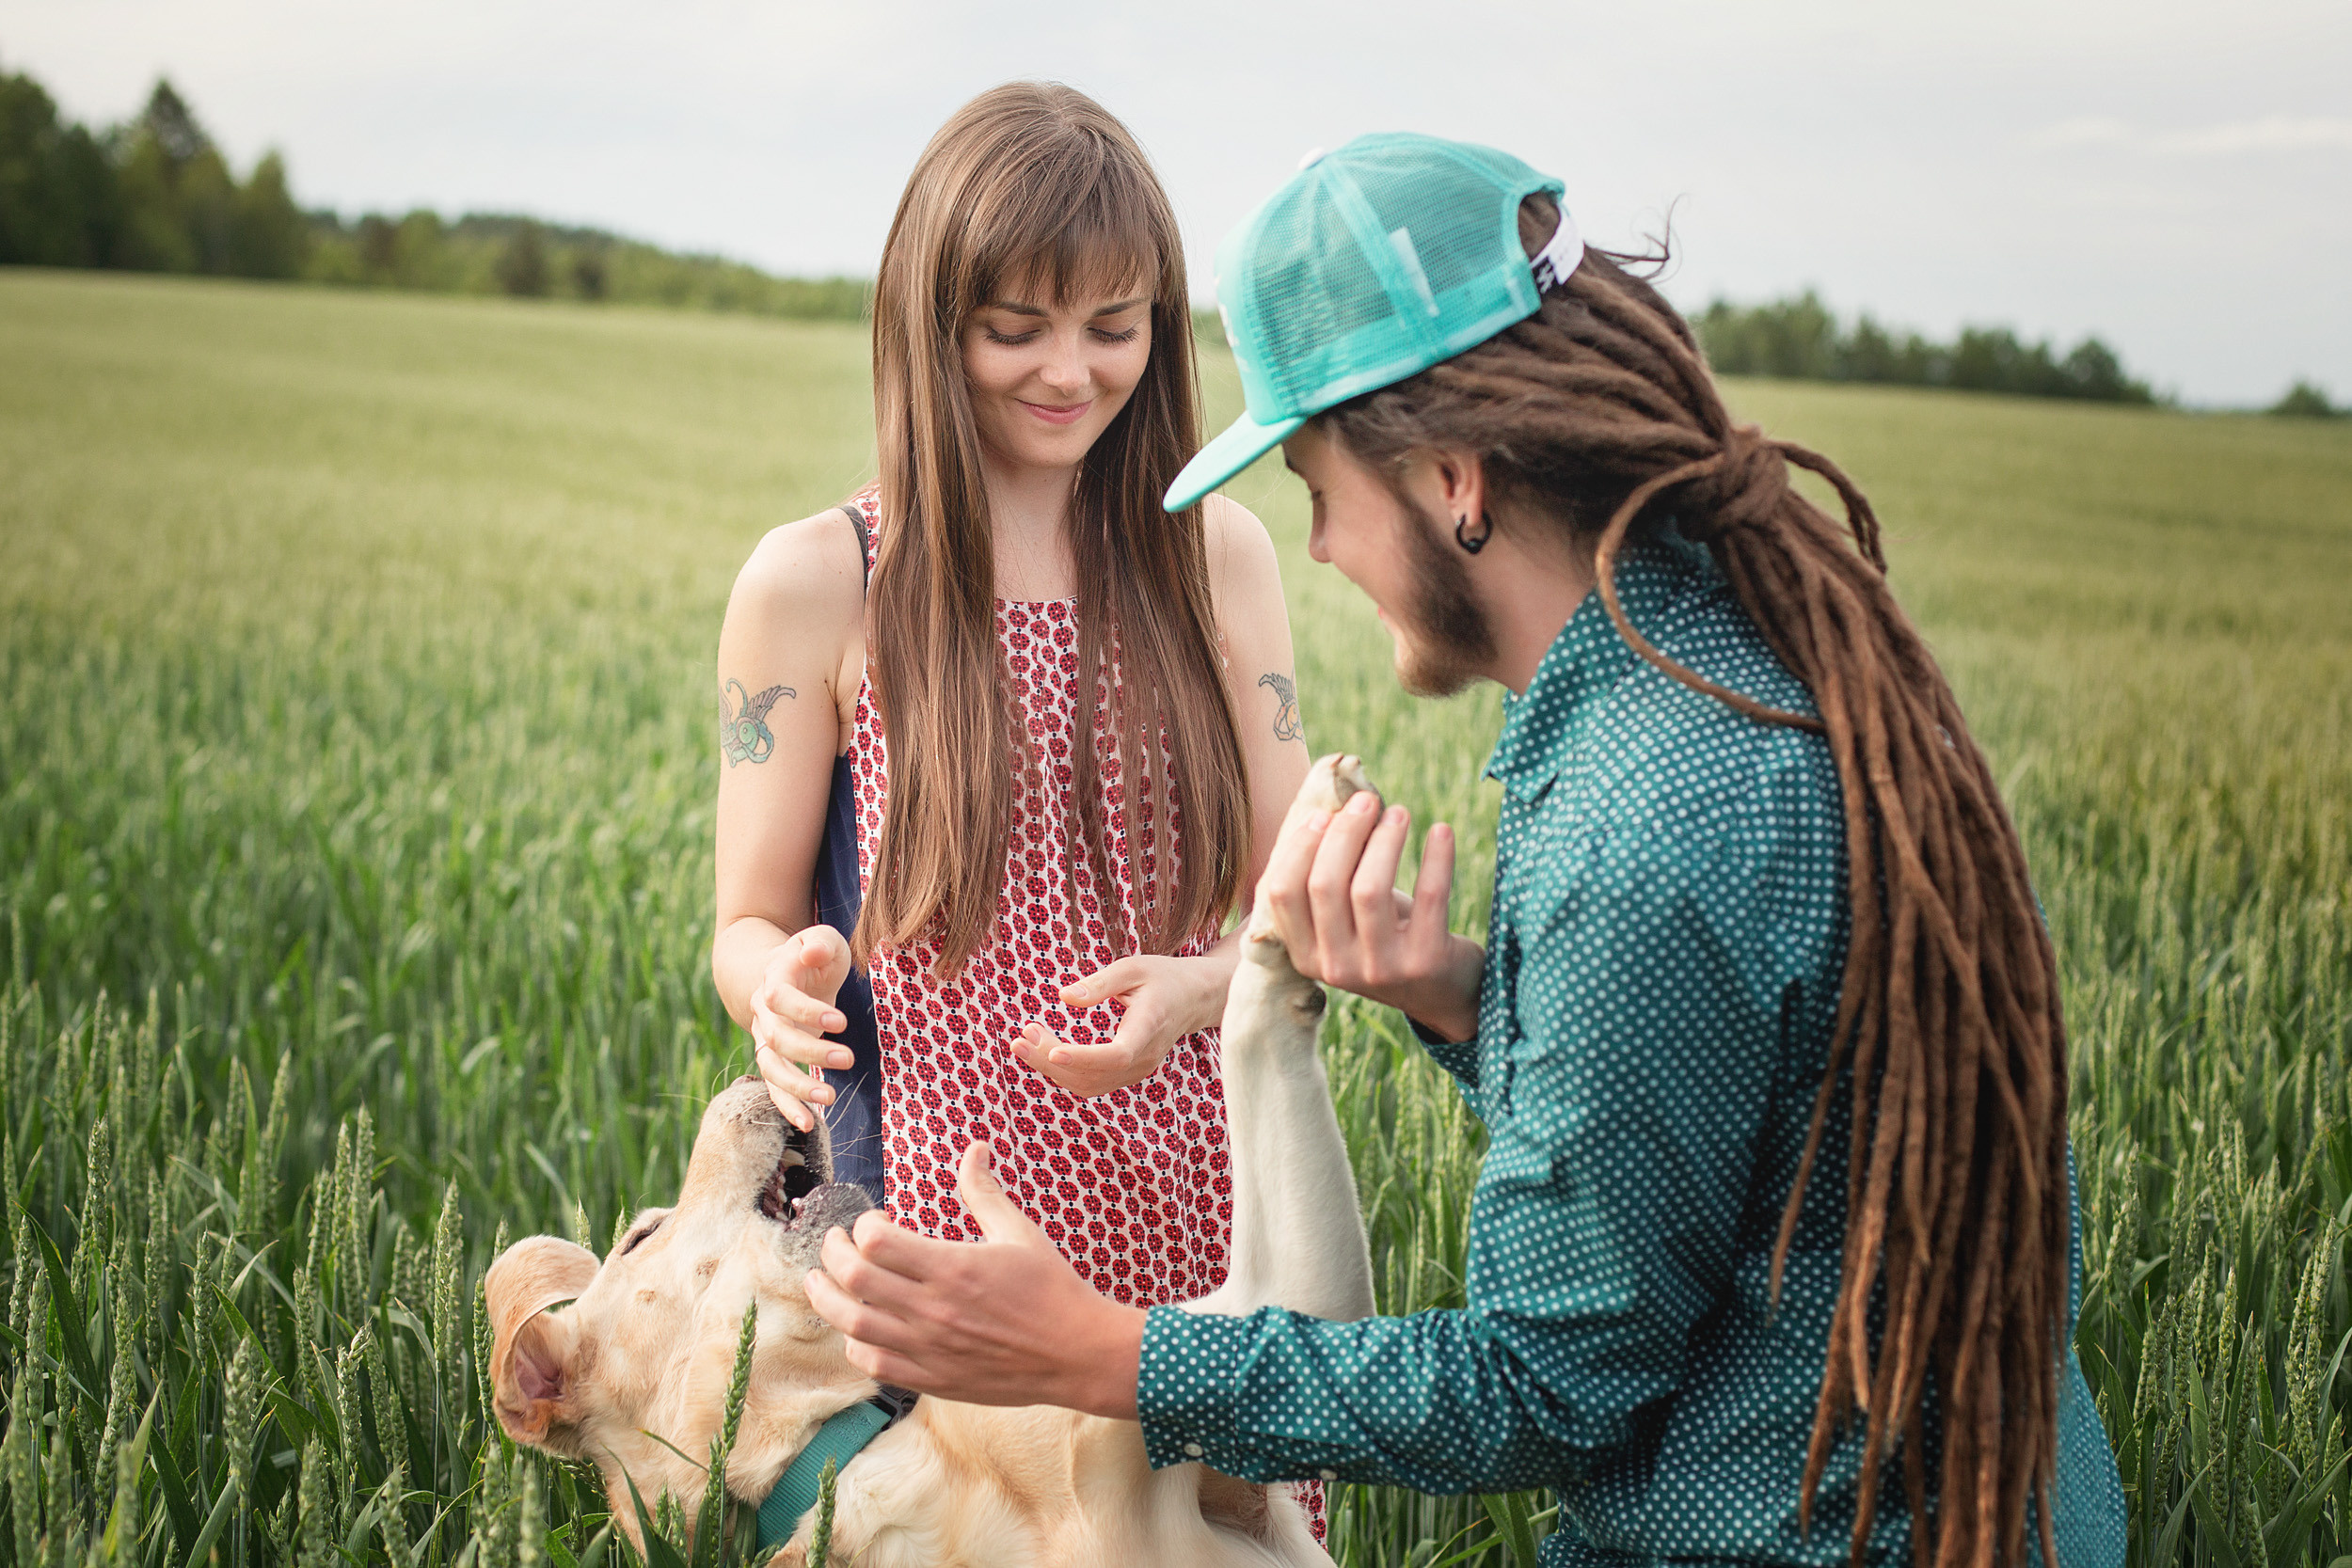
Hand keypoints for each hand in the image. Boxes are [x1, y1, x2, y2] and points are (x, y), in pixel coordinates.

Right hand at [749, 925, 854, 1130]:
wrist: (784, 969)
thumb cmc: (813, 954)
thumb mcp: (822, 939)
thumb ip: (820, 943)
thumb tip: (810, 953)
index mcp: (773, 978)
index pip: (779, 997)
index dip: (806, 1011)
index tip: (842, 1023)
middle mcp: (763, 1011)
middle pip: (776, 1037)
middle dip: (811, 1052)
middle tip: (848, 1059)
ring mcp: (766, 1037)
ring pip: (771, 1067)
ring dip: (797, 1086)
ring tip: (829, 1098)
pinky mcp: (776, 1057)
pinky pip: (775, 1086)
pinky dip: (788, 1106)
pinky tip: (809, 1124)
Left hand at [802, 1143, 1145, 1417]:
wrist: (1077, 1353)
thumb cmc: (1052, 1288)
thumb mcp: (1020, 1232)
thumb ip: (985, 1191)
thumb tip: (975, 1148)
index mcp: (953, 1267)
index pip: (877, 1241)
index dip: (864, 1225)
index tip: (872, 1221)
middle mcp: (934, 1309)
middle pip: (855, 1279)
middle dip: (831, 1255)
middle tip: (832, 1243)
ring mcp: (930, 1348)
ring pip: (853, 1325)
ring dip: (826, 1300)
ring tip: (818, 1283)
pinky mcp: (934, 1379)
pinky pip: (875, 1365)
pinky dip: (855, 1345)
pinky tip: (856, 1331)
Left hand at [1010, 951, 1234, 1097]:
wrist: (1193, 999)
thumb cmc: (1162, 977)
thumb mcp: (1133, 968)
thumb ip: (1100, 983)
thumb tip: (1065, 996)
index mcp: (1149, 1027)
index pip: (1117, 1053)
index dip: (1084, 1057)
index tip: (1053, 1050)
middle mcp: (1145, 1056)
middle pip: (1094, 1073)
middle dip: (1051, 1060)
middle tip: (1022, 1036)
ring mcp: (1137, 1070)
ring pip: (1088, 1083)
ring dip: (1052, 1068)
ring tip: (1024, 1041)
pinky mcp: (1127, 1073)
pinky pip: (1091, 1082)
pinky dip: (1064, 1072)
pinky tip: (1043, 1051)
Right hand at [1257, 789, 1484, 1042]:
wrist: (1442, 992)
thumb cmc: (1387, 936)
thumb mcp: (1346, 919)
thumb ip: (1326, 878)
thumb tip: (1324, 809)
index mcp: (1306, 955)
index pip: (1282, 893)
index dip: (1300, 847)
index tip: (1324, 815)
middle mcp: (1336, 968)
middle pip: (1324, 885)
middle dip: (1344, 832)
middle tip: (1367, 801)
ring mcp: (1381, 968)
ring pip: (1369, 889)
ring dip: (1385, 840)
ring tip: (1399, 813)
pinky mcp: (1426, 961)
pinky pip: (1429, 897)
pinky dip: (1436, 857)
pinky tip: (1441, 831)